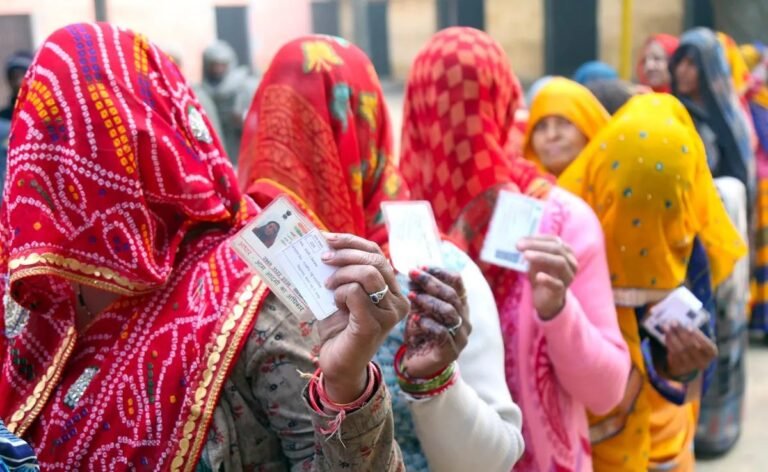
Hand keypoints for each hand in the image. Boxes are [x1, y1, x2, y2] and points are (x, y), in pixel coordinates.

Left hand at [319, 233, 408, 402]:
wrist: (338, 364)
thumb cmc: (339, 329)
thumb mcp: (342, 294)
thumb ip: (344, 273)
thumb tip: (326, 244)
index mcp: (392, 290)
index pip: (377, 254)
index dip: (353, 242)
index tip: (328, 238)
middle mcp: (397, 301)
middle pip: (375, 260)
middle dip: (346, 254)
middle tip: (323, 258)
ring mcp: (389, 314)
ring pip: (368, 274)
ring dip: (342, 274)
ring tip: (328, 285)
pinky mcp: (375, 324)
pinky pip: (356, 293)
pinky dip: (340, 293)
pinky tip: (335, 304)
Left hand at [402, 267, 470, 377]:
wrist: (419, 365)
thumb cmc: (420, 334)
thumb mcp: (419, 309)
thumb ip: (420, 292)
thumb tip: (414, 271)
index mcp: (459, 306)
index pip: (458, 282)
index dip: (440, 272)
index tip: (422, 267)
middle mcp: (464, 319)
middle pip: (452, 295)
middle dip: (431, 282)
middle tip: (412, 274)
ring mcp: (460, 336)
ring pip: (449, 312)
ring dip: (428, 301)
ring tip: (412, 296)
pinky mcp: (451, 351)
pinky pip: (442, 333)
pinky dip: (427, 324)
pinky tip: (415, 320)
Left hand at [517, 235, 577, 319]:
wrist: (547, 299)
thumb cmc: (542, 274)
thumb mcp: (536, 260)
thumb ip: (531, 250)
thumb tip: (519, 242)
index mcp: (565, 251)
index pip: (553, 240)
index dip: (537, 238)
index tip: (520, 240)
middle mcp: (570, 262)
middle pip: (557, 249)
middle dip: (537, 245)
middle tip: (519, 245)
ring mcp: (568, 276)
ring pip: (560, 263)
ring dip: (542, 257)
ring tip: (526, 255)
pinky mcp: (562, 290)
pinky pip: (557, 284)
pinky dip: (548, 279)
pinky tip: (538, 276)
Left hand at [664, 322, 717, 378]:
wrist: (687, 363)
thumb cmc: (694, 344)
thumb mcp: (698, 339)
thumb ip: (693, 331)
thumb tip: (683, 318)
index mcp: (711, 353)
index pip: (707, 345)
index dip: (698, 336)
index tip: (689, 326)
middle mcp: (703, 361)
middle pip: (691, 346)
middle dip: (681, 332)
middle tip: (673, 322)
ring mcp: (691, 366)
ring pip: (680, 350)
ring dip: (672, 336)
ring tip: (666, 326)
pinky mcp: (679, 367)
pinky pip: (672, 354)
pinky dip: (669, 343)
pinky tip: (666, 335)